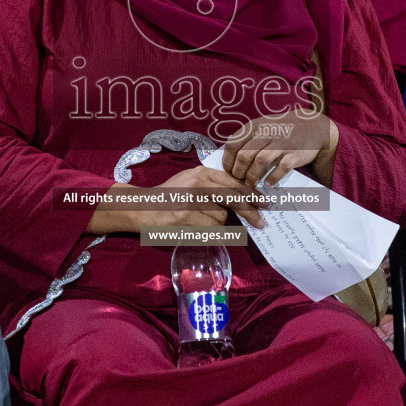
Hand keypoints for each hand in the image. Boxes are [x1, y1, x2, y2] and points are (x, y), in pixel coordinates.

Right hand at [86, 165, 267, 234]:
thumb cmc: (169, 195)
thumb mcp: (190, 181)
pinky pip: (209, 230)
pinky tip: (195, 227)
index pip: (233, 182)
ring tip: (198, 220)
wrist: (142, 208)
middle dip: (250, 211)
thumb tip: (243, 197)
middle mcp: (197, 184)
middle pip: (233, 199)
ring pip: (221, 218)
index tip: (263, 202)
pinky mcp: (185, 219)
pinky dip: (208, 233)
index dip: (251, 193)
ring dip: (217, 224)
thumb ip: (213, 185)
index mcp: (200, 172)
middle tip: (261, 222)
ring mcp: (191, 202)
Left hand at [221, 110, 338, 185]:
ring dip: (252, 177)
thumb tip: (228, 159)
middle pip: (244, 156)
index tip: (228, 171)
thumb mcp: (262, 127)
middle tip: (239, 180)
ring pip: (259, 162)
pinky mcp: (294, 154)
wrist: (312, 126)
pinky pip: (280, 168)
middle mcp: (266, 133)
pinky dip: (272, 178)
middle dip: (238, 172)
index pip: (233, 144)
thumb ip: (247, 139)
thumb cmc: (282, 130)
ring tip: (251, 184)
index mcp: (255, 126)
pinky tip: (268, 183)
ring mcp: (281, 143)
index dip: (228, 161)